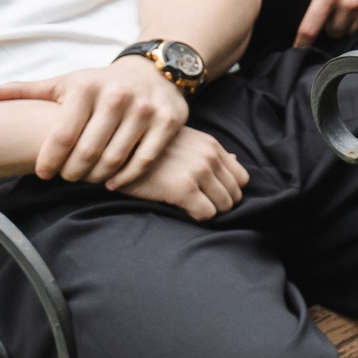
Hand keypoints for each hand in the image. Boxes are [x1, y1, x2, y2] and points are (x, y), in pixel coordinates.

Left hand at [0, 57, 190, 186]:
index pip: (62, 135)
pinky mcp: (168, 122)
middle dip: (73, 172)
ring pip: (116, 157)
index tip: (43, 173)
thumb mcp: (64, 83)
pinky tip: (113, 182)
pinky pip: (145, 158)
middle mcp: (117, 96)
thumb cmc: (100, 83)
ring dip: (98, 176)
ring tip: (87, 179)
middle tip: (67, 179)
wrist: (154, 71)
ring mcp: (145, 110)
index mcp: (86, 88)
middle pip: (88, 151)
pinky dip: (127, 176)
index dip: (49, 160)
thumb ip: (23, 91)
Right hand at [114, 126, 248, 220]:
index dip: (229, 190)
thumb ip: (209, 151)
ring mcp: (198, 171)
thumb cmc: (148, 149)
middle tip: (199, 205)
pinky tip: (181, 209)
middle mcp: (209, 156)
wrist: (115, 152)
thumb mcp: (184, 141)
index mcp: (211, 145)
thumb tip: (236, 158)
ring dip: (210, 211)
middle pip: (236, 195)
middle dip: (220, 204)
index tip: (211, 195)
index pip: (242, 178)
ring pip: (224, 206)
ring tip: (189, 207)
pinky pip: (207, 214)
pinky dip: (198, 217)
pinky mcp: (183, 188)